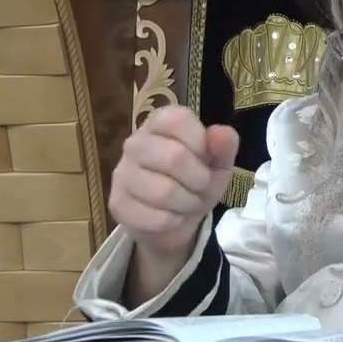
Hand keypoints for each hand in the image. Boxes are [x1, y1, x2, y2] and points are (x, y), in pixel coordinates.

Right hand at [108, 105, 239, 255]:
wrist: (174, 221)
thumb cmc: (196, 181)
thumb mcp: (219, 163)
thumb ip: (224, 146)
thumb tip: (221, 132)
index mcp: (160, 123)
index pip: (178, 120)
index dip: (200, 142)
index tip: (204, 156)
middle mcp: (135, 143)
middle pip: (173, 157)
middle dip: (199, 179)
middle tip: (200, 185)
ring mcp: (122, 173)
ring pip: (164, 192)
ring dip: (187, 203)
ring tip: (187, 201)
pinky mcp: (118, 204)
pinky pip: (155, 218)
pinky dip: (173, 222)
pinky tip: (171, 217)